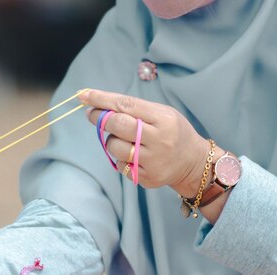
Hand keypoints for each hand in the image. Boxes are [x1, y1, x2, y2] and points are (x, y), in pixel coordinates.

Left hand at [80, 89, 217, 196]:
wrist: (193, 162)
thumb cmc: (171, 132)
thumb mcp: (161, 114)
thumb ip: (134, 110)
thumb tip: (99, 106)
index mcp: (163, 119)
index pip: (126, 105)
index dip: (102, 99)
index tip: (84, 95)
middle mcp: (159, 139)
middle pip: (117, 125)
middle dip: (99, 118)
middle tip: (92, 114)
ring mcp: (152, 160)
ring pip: (114, 147)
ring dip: (111, 141)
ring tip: (123, 139)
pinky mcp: (147, 177)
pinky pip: (120, 165)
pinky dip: (121, 158)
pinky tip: (134, 156)